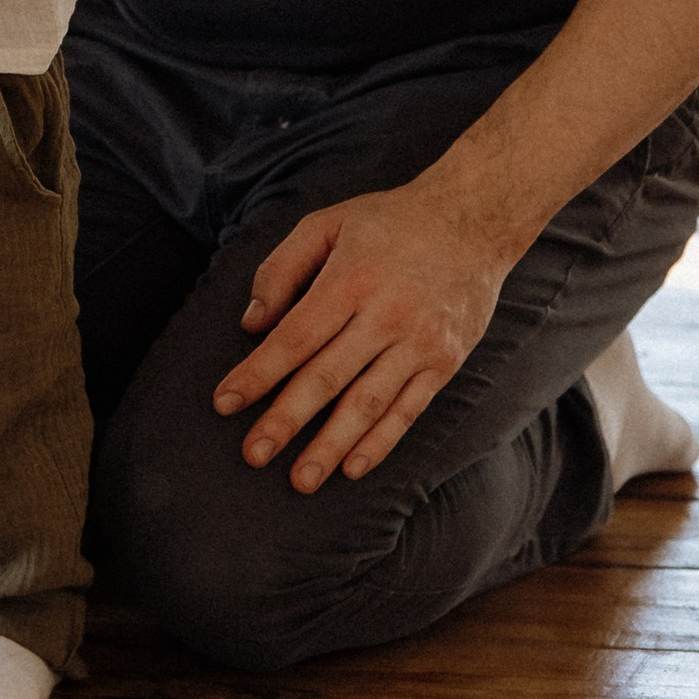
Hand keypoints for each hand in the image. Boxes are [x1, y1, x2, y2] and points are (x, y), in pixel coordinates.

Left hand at [211, 175, 514, 489]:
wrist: (474, 219)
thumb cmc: (389, 221)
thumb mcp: (328, 223)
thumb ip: (283, 269)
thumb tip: (251, 323)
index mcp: (350, 279)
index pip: (295, 337)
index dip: (258, 373)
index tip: (224, 403)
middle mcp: (385, 315)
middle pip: (327, 377)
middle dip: (286, 420)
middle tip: (252, 455)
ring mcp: (419, 342)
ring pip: (368, 403)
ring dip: (331, 445)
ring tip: (300, 479)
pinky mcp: (445, 361)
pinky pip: (408, 409)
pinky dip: (380, 442)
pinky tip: (353, 467)